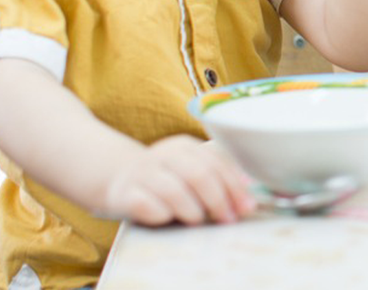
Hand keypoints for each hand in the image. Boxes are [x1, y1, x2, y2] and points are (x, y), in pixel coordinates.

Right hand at [104, 135, 254, 225]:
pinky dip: (162, 215)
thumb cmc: (165, 181)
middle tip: (228, 219)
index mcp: (184, 146)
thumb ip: (218, 180)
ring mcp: (142, 174)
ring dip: (193, 210)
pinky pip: (147, 206)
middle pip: (199, 175)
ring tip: (198, 221)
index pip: (216, 163)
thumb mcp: (190, 172)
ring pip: (174, 191)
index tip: (247, 207)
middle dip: (219, 200)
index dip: (235, 187)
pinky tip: (167, 218)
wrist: (118, 180)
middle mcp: (163, 155)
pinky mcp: (123, 194)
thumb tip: (249, 199)